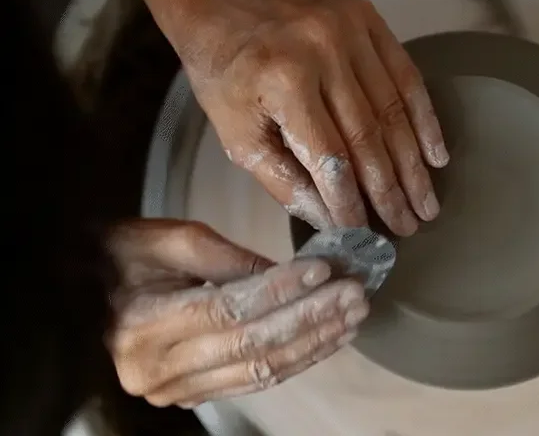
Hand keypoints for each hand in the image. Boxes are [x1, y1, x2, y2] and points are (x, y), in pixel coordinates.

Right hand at [106, 219, 368, 407]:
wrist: (87, 295)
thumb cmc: (125, 256)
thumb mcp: (169, 240)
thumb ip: (229, 258)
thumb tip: (293, 275)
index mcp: (144, 322)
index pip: (227, 309)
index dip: (280, 291)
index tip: (323, 270)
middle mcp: (156, 367)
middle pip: (251, 345)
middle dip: (310, 318)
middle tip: (354, 294)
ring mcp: (175, 389)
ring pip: (260, 371)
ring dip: (314, 343)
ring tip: (352, 316)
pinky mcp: (194, 395)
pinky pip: (255, 382)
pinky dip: (297, 359)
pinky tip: (329, 338)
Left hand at [127, 0, 447, 234]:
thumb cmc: (222, 64)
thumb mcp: (234, 131)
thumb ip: (282, 180)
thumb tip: (328, 220)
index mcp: (282, 82)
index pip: (330, 160)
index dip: (351, 204)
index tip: (362, 233)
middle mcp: (322, 52)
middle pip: (369, 139)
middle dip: (391, 192)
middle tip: (407, 227)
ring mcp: (349, 31)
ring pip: (393, 112)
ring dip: (413, 165)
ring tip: (426, 204)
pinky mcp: (367, 19)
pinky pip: (406, 76)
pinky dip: (424, 119)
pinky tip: (435, 154)